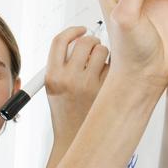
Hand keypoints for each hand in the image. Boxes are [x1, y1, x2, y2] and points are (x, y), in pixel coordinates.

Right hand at [45, 25, 108, 144]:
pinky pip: (114, 65)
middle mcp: (69, 79)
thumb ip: (61, 63)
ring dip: (103, 53)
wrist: (74, 138)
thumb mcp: (53, 88)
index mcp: (52, 77)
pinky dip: (113, 67)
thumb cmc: (66, 111)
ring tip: (100, 66)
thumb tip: (80, 38)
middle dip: (91, 40)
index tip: (80, 30)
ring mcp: (88, 85)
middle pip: (83, 41)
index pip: (60, 41)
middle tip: (93, 48)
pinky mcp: (106, 91)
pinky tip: (108, 78)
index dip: (72, 31)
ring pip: (102, 50)